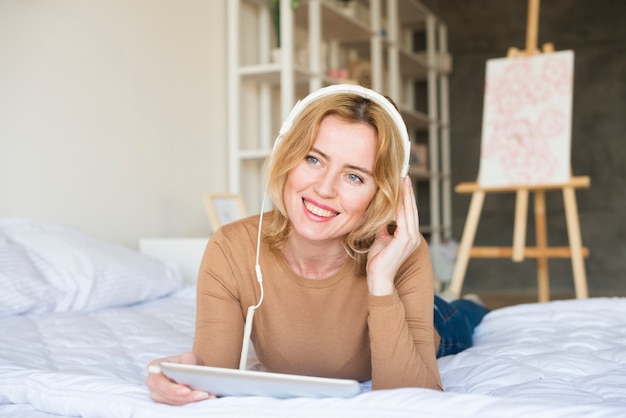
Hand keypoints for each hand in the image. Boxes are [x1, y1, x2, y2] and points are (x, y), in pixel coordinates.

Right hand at [146, 352, 216, 404]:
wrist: (190, 370)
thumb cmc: (186, 362)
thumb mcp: (189, 356)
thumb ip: (188, 360)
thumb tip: (189, 369)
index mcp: (154, 367)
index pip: (159, 381)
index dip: (172, 388)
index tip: (186, 389)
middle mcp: (152, 382)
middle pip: (168, 394)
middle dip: (186, 396)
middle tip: (203, 394)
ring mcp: (158, 394)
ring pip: (174, 401)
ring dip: (191, 400)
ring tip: (207, 396)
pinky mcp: (167, 402)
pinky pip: (178, 405)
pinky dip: (192, 403)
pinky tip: (205, 399)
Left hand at [366, 177, 420, 294]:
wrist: (378, 277)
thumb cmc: (378, 261)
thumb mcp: (380, 240)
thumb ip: (384, 228)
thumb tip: (382, 218)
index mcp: (408, 237)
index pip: (407, 213)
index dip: (405, 198)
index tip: (402, 184)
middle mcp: (413, 237)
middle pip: (411, 209)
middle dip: (408, 192)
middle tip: (405, 176)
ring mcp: (411, 238)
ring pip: (409, 211)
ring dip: (406, 195)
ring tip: (404, 180)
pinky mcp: (405, 239)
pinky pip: (404, 217)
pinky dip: (402, 205)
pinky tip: (398, 195)